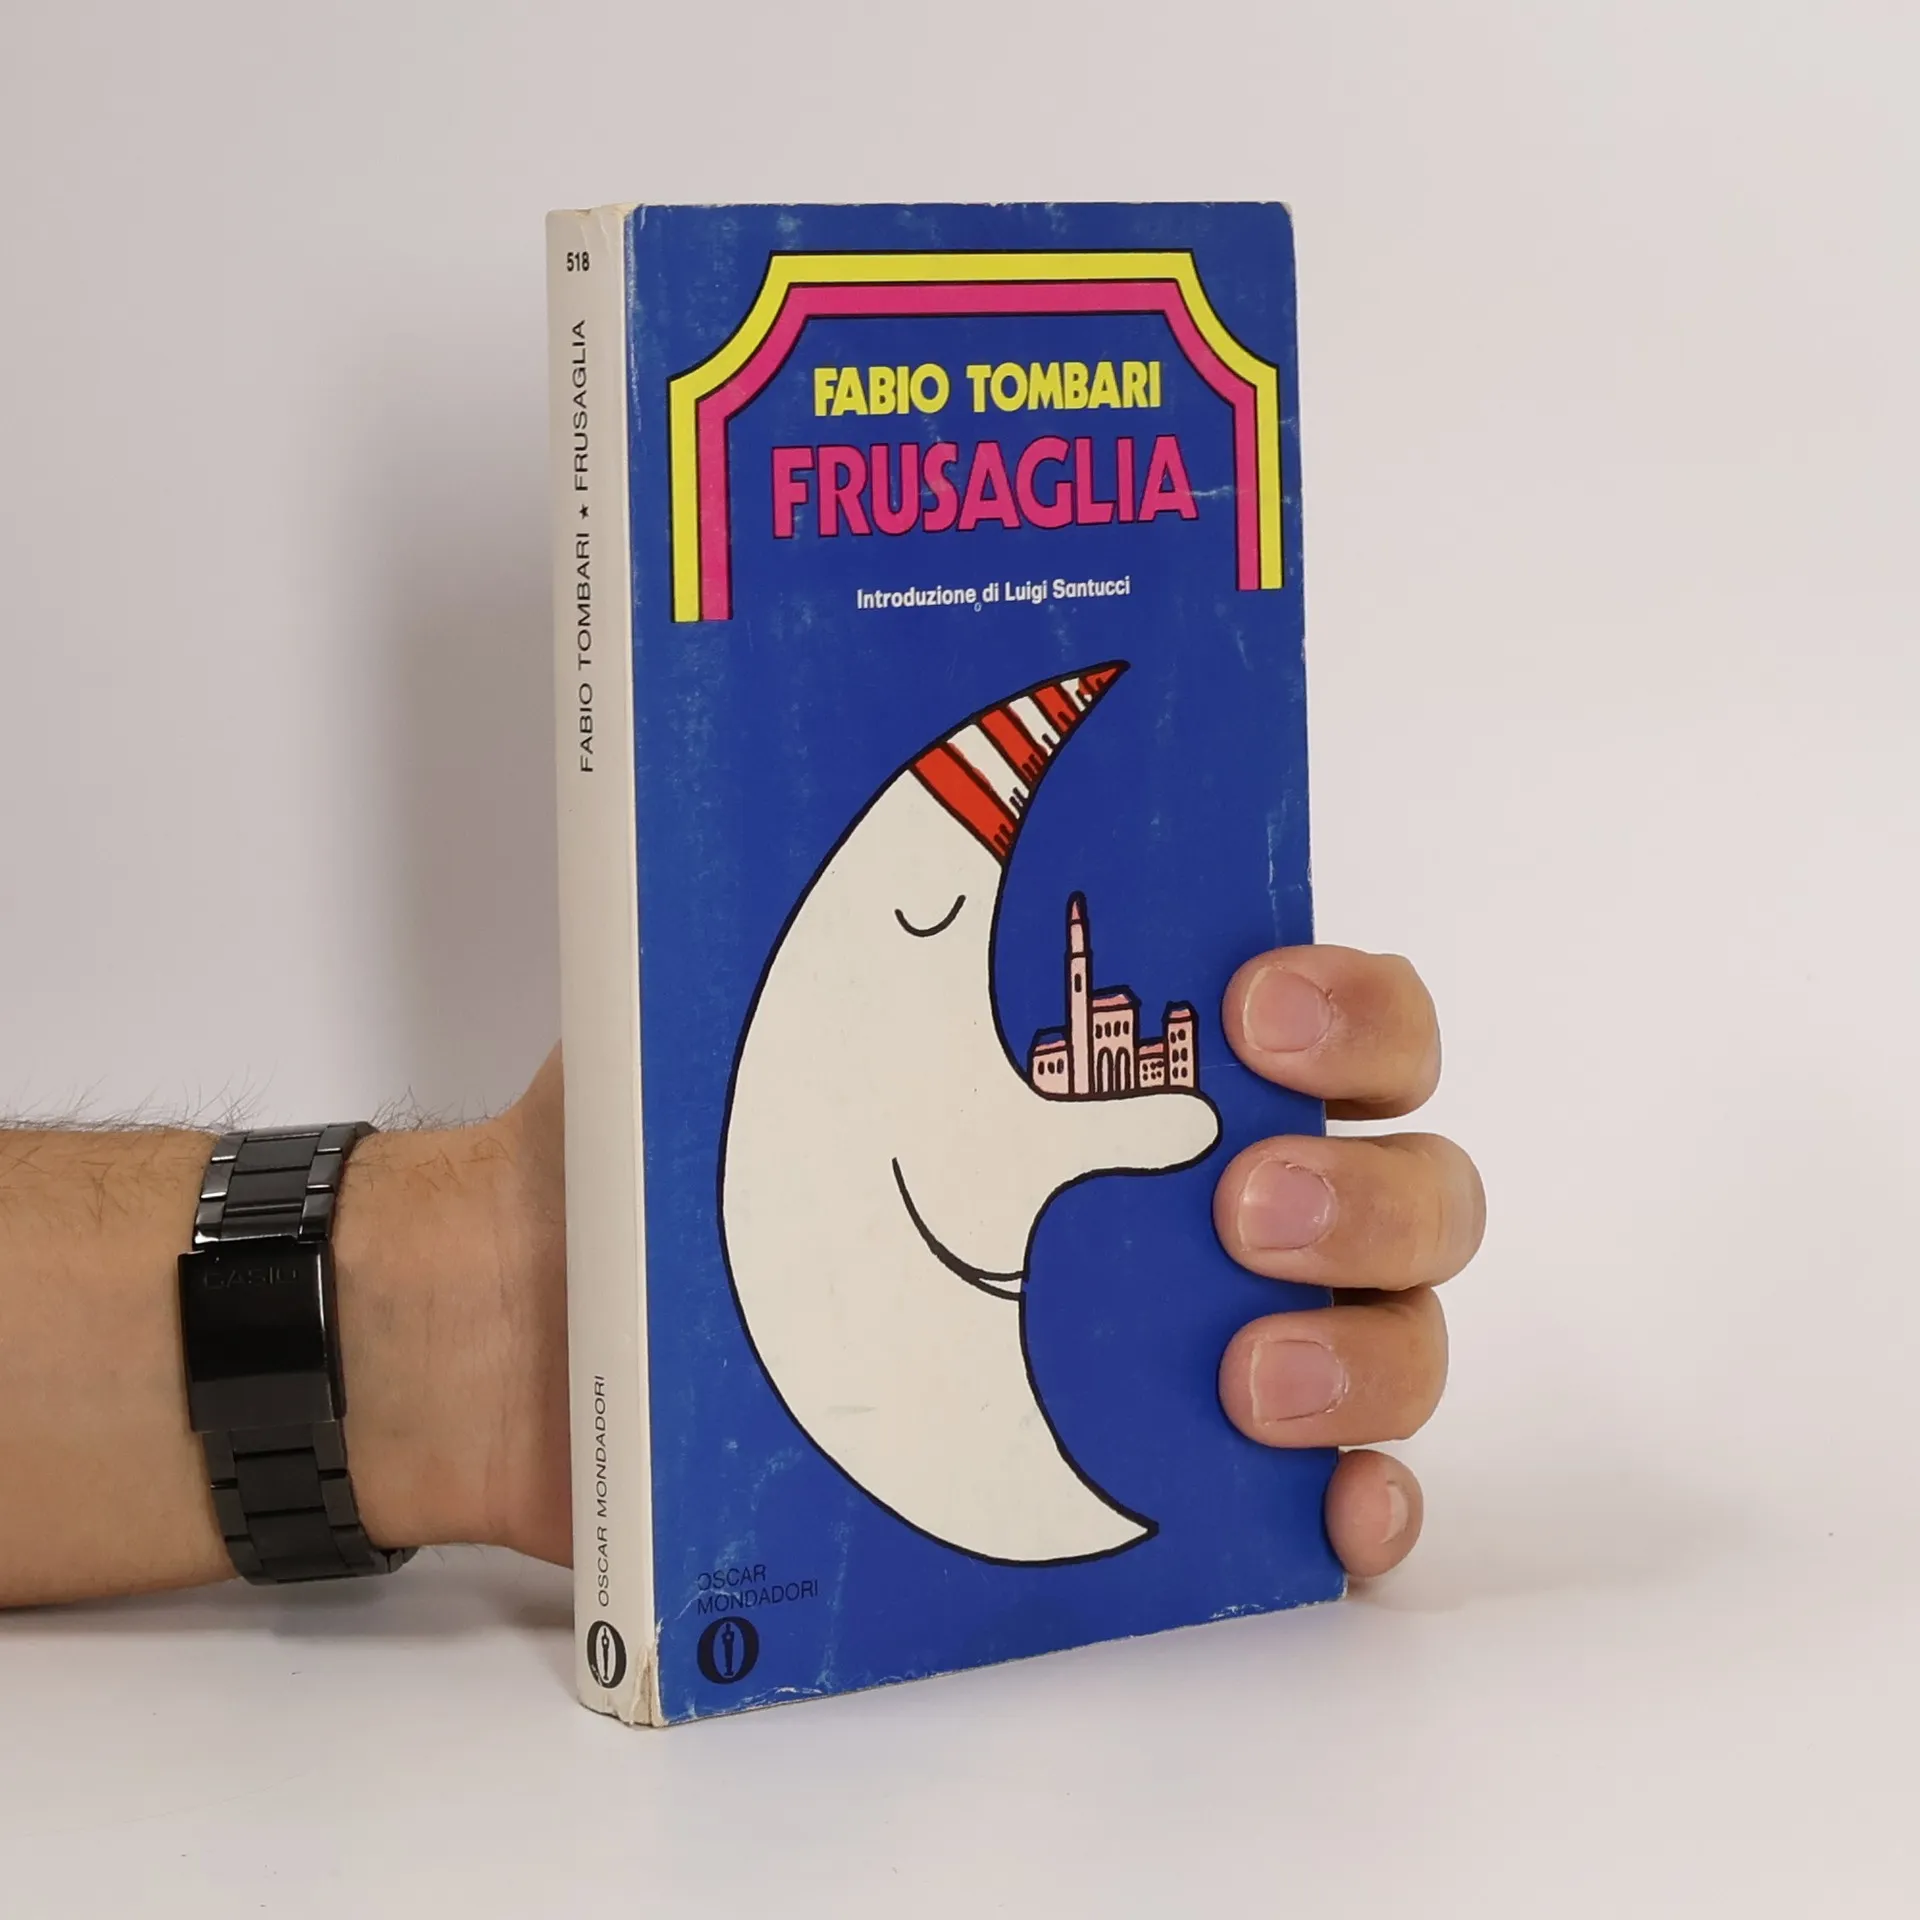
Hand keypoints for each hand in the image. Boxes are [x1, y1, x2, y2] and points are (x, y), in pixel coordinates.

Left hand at [466, 946, 1480, 1577]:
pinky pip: (1323, 1504)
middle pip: (1408, 1181)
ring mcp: (1188, 1344)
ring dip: (1367, 1350)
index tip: (1253, 1012)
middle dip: (1364, 1189)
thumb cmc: (658, 1158)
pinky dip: (1358, 1507)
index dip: (1350, 1007)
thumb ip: (880, 905)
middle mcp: (1190, 1199)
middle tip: (1240, 1201)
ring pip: (1393, 1338)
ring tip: (1243, 1373)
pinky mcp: (1157, 1484)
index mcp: (1116, 1067)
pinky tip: (1325, 1512)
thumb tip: (973, 784)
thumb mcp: (766, 1009)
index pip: (1332, 1016)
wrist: (529, 1338)